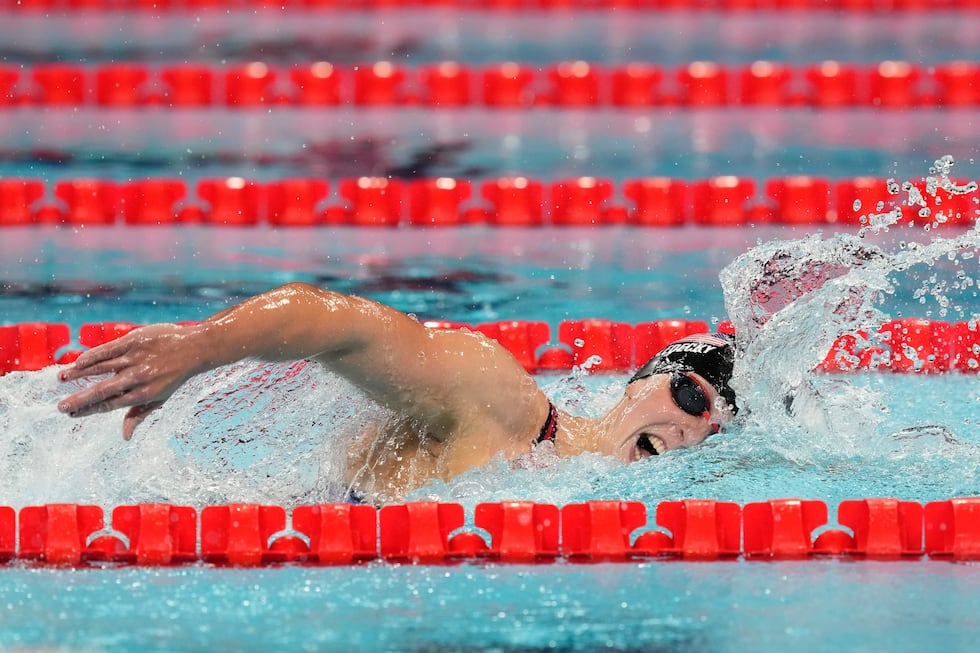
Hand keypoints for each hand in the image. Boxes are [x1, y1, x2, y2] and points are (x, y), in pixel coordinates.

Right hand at [57, 323, 205, 439]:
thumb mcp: (160, 398)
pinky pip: (109, 349)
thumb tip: (125, 437)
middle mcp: (139, 377)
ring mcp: (136, 358)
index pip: (111, 405)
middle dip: (81, 400)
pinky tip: (78, 362)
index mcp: (144, 394)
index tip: (72, 414)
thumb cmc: (173, 376)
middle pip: (104, 390)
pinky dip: (92, 356)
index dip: (90, 410)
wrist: (194, 348)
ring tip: (61, 379)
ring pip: (102, 367)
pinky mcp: (134, 340)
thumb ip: (139, 415)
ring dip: (80, 373)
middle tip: (60, 407)